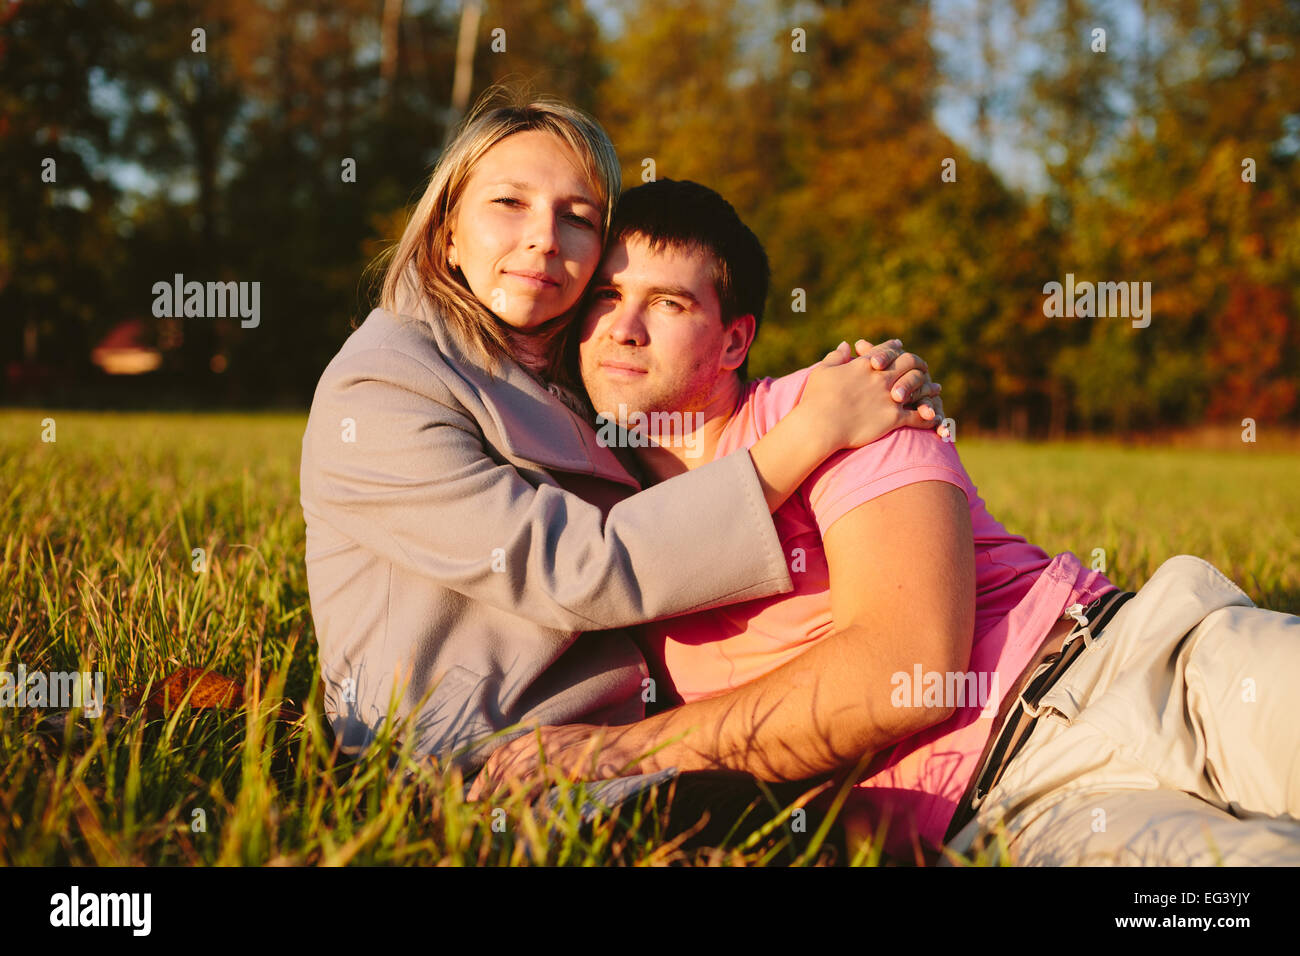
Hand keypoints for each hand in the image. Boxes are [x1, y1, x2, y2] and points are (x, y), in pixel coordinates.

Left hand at [467, 724, 643, 801]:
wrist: (640, 746)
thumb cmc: (613, 754)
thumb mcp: (576, 752)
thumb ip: (554, 761)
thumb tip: (534, 781)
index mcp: (546, 734)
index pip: (505, 752)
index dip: (487, 773)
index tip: (474, 795)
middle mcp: (546, 738)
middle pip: (504, 761)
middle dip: (484, 786)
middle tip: (470, 809)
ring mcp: (556, 749)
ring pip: (515, 772)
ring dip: (497, 794)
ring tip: (484, 815)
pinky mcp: (566, 763)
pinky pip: (535, 781)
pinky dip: (520, 797)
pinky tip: (511, 812)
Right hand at [820, 338, 944, 429]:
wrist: (820, 425)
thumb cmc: (816, 399)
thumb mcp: (822, 372)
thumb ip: (836, 357)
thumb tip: (845, 345)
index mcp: (865, 365)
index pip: (886, 350)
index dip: (894, 347)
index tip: (900, 345)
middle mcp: (881, 378)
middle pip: (908, 364)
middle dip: (916, 363)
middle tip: (922, 366)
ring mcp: (889, 398)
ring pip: (918, 387)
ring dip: (928, 388)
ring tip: (936, 389)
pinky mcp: (893, 418)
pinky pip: (918, 416)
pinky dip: (927, 416)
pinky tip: (933, 418)